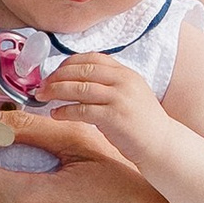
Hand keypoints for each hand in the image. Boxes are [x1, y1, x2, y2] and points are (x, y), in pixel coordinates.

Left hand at [38, 53, 167, 167]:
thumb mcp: (129, 94)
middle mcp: (123, 81)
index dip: (68, 63)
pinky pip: (83, 110)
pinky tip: (56, 114)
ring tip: (43, 97)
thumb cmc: (141, 123)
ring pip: (79, 87)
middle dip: (57, 76)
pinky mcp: (115, 117)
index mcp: (126, 73)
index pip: (92, 58)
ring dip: (56, 91)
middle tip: (41, 85)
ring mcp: (120, 98)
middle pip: (82, 70)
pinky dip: (65, 110)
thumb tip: (75, 81)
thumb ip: (108, 84)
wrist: (162, 144)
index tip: (54, 72)